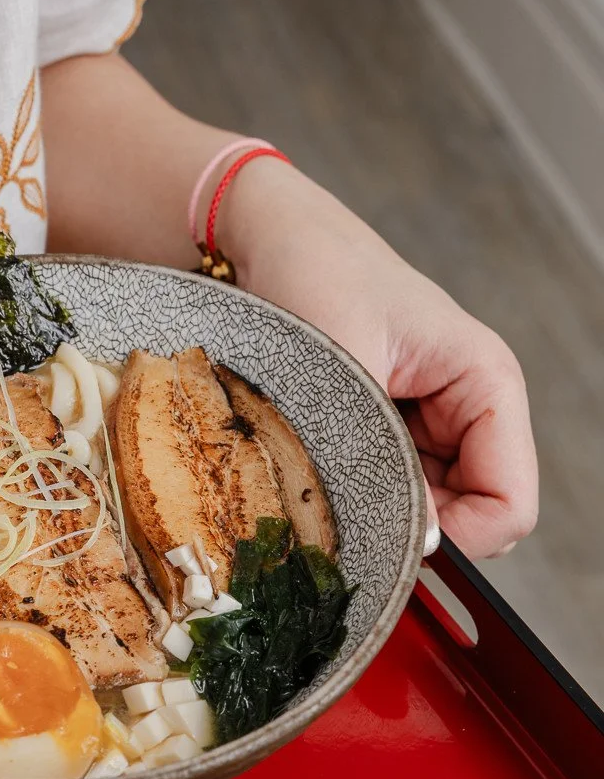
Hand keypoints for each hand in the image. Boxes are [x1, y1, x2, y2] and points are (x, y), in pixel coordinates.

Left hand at [222, 161, 537, 558]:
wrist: (268, 237)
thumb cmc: (315, 273)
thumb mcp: (347, 368)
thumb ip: (380, 457)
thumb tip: (419, 541)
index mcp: (485, 382)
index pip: (510, 503)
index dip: (462, 538)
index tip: (394, 536)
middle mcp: (468, 406)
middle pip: (471, 515)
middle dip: (416, 527)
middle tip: (346, 507)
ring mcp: (428, 421)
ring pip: (428, 509)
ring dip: (381, 511)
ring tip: (325, 475)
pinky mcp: (388, 428)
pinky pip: (388, 488)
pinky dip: (358, 493)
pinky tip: (318, 465)